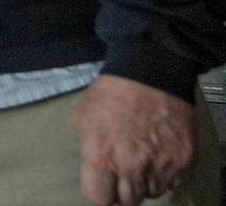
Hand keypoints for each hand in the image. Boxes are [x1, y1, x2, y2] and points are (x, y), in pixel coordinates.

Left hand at [74, 74, 198, 205]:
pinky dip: (167, 176)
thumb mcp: (83, 118)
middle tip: (124, 172)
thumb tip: (96, 168)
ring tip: (143, 161)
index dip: (100, 192)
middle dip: (123, 190)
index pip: (99, 198)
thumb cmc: (111, 94)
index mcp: (102, 156)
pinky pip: (174, 183)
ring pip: (153, 193)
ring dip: (146, 182)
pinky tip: (160, 159)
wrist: (152, 75)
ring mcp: (161, 166)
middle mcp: (132, 167)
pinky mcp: (184, 161)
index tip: (104, 184)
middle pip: (128, 200)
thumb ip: (87, 149)